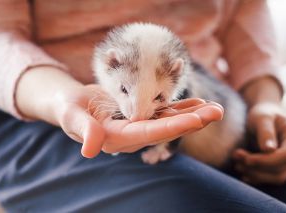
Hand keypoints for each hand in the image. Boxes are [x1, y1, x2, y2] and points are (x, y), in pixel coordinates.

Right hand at [55, 84, 223, 157]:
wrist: (71, 103)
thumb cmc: (68, 108)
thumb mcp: (71, 116)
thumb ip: (83, 130)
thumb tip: (91, 150)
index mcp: (116, 138)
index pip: (148, 133)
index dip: (172, 126)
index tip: (196, 120)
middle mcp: (131, 135)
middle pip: (165, 129)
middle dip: (192, 121)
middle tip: (217, 112)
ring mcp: (137, 126)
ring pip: (168, 122)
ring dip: (192, 115)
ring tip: (215, 108)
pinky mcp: (139, 117)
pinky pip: (163, 113)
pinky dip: (180, 108)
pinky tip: (197, 103)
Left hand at [233, 102, 285, 184]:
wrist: (265, 116)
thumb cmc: (263, 113)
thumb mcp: (262, 117)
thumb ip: (265, 131)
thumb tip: (269, 149)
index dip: (265, 161)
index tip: (246, 159)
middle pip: (281, 169)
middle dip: (256, 167)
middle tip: (236, 157)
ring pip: (276, 177)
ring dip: (255, 174)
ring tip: (237, 164)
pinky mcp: (284, 167)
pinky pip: (272, 178)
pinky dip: (256, 177)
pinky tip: (243, 171)